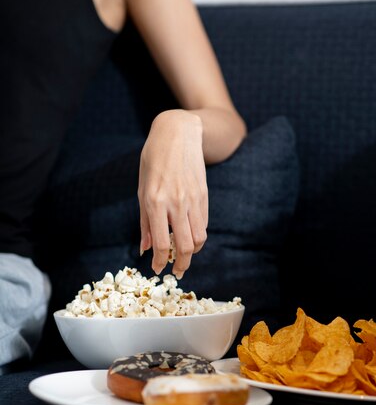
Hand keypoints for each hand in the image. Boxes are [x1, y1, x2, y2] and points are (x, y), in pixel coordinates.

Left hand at [138, 110, 207, 277]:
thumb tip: (144, 248)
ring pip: (198, 239)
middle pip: (184, 246)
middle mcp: (176, 203)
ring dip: (191, 253)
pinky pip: (203, 224)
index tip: (156, 270)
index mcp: (155, 202)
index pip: (161, 243)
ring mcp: (193, 200)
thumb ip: (144, 221)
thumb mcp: (142, 188)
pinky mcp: (204, 196)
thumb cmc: (154, 160)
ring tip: (183, 256)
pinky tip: (188, 237)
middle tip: (176, 272)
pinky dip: (197, 236)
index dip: (159, 262)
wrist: (179, 133)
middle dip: (181, 265)